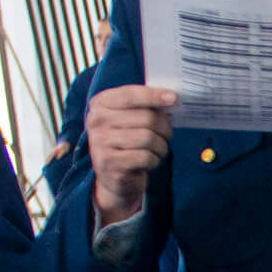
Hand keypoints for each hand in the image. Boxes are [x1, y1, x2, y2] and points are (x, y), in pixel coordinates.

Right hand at [86, 84, 175, 222]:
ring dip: (161, 146)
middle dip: (165, 128)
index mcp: (100, 104)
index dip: (154, 95)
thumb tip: (171, 98)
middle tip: (167, 134)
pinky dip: (154, 160)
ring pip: (148, 138)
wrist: (113, 177)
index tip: (174, 98)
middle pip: (146, 118)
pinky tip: (149, 161)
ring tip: (157, 150)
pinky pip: (145, 157)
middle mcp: (97, 120)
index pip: (130, 94)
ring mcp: (100, 141)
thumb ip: (143, 106)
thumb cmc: (127, 143)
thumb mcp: (128, 120)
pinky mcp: (109, 162)